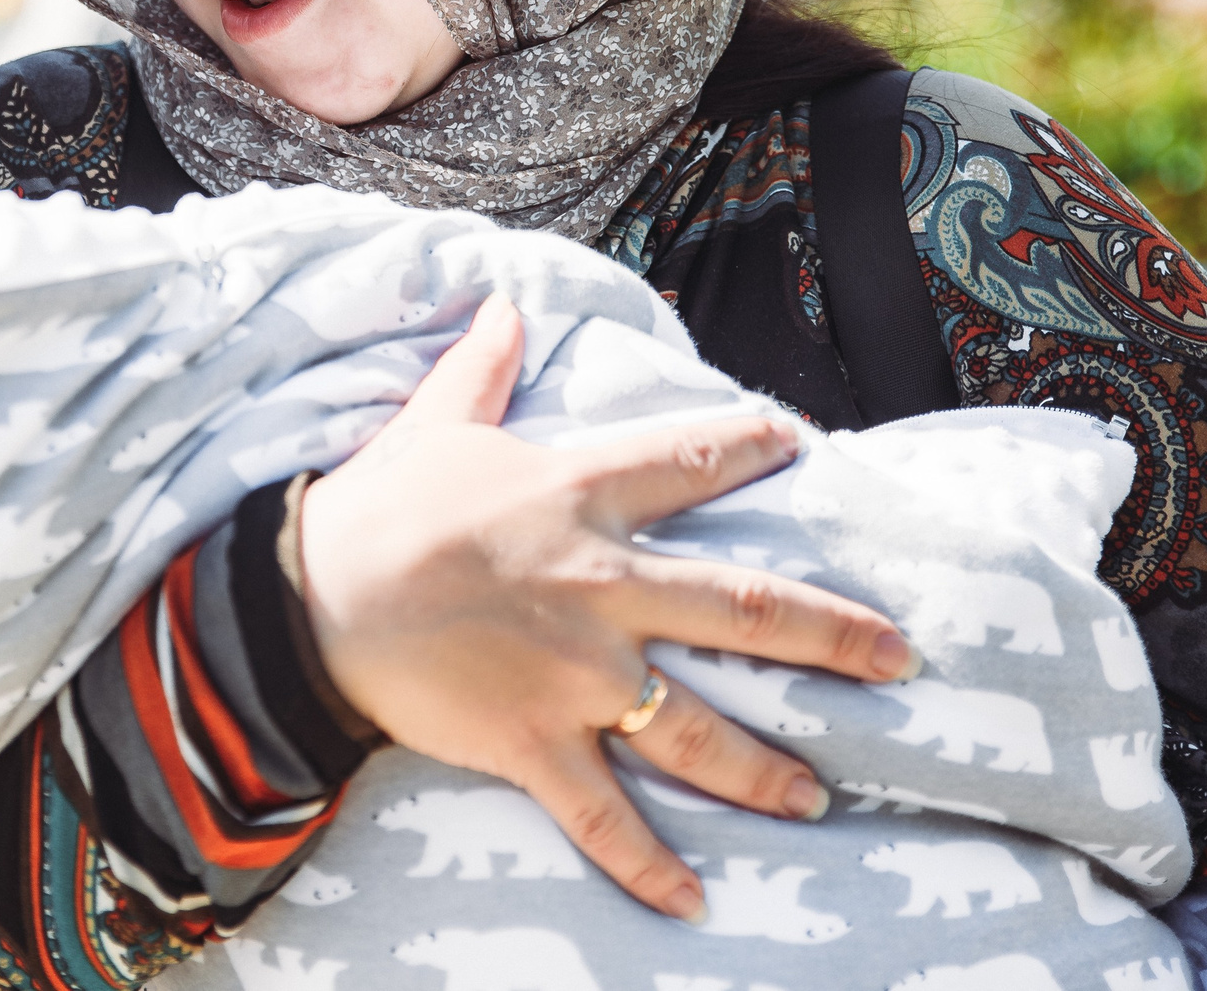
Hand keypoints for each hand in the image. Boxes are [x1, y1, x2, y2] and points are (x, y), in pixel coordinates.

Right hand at [297, 295, 916, 922]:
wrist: (309, 597)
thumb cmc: (376, 507)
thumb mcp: (434, 424)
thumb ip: (482, 368)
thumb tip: (505, 304)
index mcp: (578, 497)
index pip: (686, 461)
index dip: (749, 445)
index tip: (802, 442)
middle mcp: (601, 586)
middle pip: (742, 607)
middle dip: (830, 635)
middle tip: (898, 657)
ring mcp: (576, 673)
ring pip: (698, 727)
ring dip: (765, 769)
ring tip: (817, 794)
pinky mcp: (535, 741)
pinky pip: (603, 815)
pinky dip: (648, 865)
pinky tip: (694, 902)